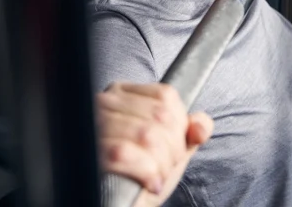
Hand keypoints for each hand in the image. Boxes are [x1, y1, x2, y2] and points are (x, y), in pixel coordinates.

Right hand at [96, 82, 213, 206]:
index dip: (180, 126)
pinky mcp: (90, 149)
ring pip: (146, 135)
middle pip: (159, 116)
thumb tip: (201, 126)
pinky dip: (145, 172)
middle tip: (164, 168)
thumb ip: (188, 134)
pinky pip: (125, 153)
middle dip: (172, 150)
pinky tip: (148, 183)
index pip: (166, 96)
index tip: (174, 148)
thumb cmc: (138, 176)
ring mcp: (94, 124)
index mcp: (124, 95)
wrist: (117, 204)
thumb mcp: (169, 152)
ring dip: (160, 164)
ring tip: (155, 177)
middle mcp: (106, 102)